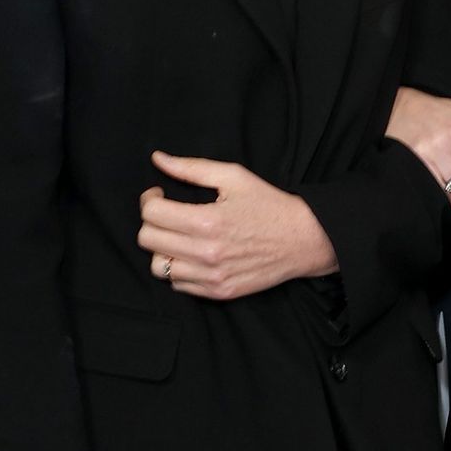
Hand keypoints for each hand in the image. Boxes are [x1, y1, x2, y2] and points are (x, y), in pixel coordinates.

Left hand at [138, 151, 336, 298]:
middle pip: (148, 240)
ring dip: (163, 248)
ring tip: (180, 236)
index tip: (159, 194)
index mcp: (207, 221)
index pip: (151, 214)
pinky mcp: (218, 292)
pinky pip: (177, 285)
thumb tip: (158, 159)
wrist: (303, 239)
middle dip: (153, 222)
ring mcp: (211, 276)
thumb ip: (192, 168)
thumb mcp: (234, 177)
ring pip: (158, 267)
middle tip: (168, 213)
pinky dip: (180, 268)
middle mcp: (206, 253)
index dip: (149, 199)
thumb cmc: (269, 204)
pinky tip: (194, 254)